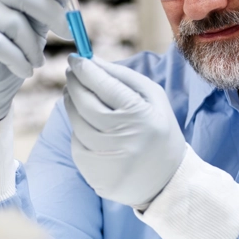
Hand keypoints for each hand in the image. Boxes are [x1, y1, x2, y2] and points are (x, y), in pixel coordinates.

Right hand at [0, 0, 84, 125]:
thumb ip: (46, 8)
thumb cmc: (13, 51)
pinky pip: (5, 48)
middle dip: (54, 15)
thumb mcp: (34, 27)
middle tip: (71, 35)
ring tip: (36, 62)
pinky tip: (24, 70)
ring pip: (17, 24)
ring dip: (34, 49)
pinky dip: (21, 63)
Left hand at [64, 55, 186, 207]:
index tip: (76, 58)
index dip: (85, 69)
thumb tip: (92, 61)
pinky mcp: (94, 174)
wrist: (166, 180)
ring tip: (76, 94)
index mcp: (140, 115)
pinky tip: (88, 124)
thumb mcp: (154, 98)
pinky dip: (78, 129)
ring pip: (76, 123)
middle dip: (74, 83)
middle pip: (84, 103)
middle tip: (72, 72)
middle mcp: (122, 138)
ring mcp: (106, 158)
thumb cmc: (158, 130)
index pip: (104, 86)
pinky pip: (77, 143)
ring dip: (71, 104)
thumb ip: (124, 76)